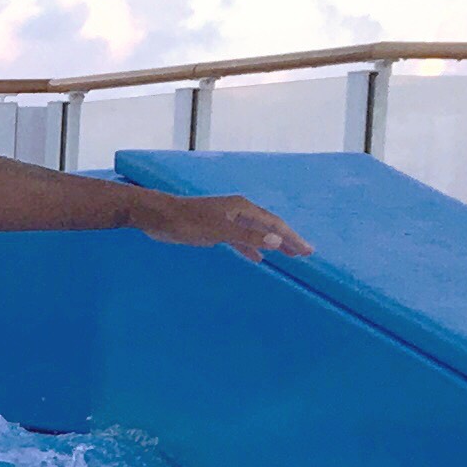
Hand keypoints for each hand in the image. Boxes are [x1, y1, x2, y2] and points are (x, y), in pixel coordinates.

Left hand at [131, 188, 309, 258]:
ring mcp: (227, 219)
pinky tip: (257, 258)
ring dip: (272, 244)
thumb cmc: (187, 222)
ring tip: (288, 255)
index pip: (274, 225)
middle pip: (269, 227)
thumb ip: (246, 237)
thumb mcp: (218, 231)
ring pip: (256, 233)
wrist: (158, 217)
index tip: (307, 251)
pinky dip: (251, 247)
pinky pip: (241, 239)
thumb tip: (276, 241)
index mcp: (242, 209)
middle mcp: (238, 211)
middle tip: (305, 253)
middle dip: (288, 240)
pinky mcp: (215, 228)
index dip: (292, 238)